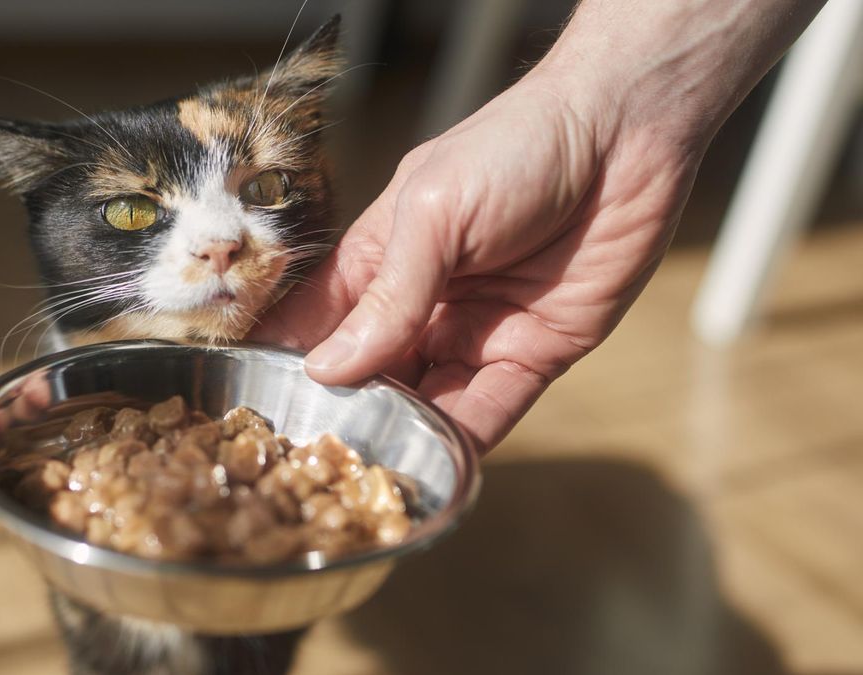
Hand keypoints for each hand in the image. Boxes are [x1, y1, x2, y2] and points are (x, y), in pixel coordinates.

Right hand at [251, 79, 699, 453]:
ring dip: (400, 438)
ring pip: (426, 402)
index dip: (292, 366)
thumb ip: (388, 295)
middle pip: (371, 375)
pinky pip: (490, 410)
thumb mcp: (433, 212)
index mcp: (381, 260)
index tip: (262, 414)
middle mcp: (422, 304)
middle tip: (313, 466)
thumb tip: (329, 370)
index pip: (320, 324)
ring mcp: (476, 333)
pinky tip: (434, 472)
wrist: (626, 133)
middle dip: (346, 416)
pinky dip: (463, 444)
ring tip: (367, 480)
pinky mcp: (534, 356)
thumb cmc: (514, 148)